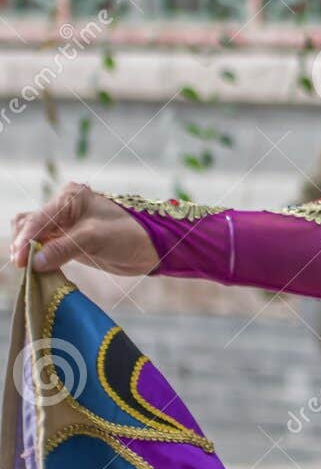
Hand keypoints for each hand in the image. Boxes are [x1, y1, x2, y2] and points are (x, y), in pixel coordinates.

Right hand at [9, 182, 159, 275]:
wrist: (153, 247)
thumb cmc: (130, 234)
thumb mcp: (95, 238)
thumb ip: (63, 248)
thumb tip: (34, 262)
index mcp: (69, 197)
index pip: (36, 218)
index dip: (25, 239)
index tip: (20, 261)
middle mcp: (63, 208)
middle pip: (28, 225)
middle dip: (23, 245)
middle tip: (24, 268)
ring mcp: (64, 225)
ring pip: (33, 237)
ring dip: (28, 253)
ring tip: (29, 271)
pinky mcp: (68, 241)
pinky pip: (44, 248)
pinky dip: (38, 258)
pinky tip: (38, 270)